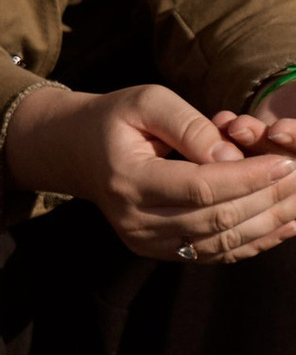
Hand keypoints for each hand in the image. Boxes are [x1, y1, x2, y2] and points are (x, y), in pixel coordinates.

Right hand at [4, 79, 295, 260]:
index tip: (284, 163)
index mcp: (128, 180)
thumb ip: (190, 126)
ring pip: (222, 242)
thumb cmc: (117, 119)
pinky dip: (255, 242)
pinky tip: (284, 225)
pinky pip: (216, 254)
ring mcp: (146, 242)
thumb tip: (233, 156)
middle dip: (267, 200)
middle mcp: (135, 220)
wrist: (78, 152)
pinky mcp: (159, 253)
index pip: (200, 187)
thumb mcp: (147, 101)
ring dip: (269, 224)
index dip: (247, 178)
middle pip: (217, 219)